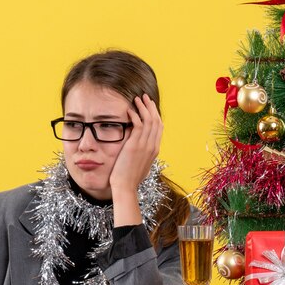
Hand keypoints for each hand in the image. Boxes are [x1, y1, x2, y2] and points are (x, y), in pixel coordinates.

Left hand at [109, 94, 162, 224]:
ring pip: (148, 120)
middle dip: (151, 107)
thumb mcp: (140, 164)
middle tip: (145, 97)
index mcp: (155, 150)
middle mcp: (152, 145)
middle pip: (156, 120)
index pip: (159, 127)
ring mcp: (145, 145)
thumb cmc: (130, 178)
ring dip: (143, 107)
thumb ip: (142, 154)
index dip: (155, 114)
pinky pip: (137, 124)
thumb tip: (139, 150)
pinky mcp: (134, 145)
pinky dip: (134, 115)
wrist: (125, 187)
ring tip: (137, 99)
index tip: (149, 106)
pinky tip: (129, 110)